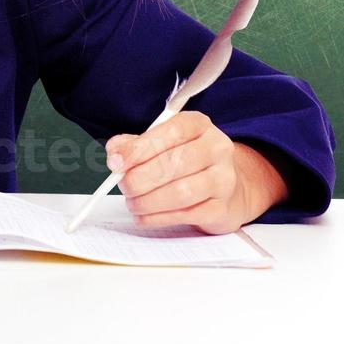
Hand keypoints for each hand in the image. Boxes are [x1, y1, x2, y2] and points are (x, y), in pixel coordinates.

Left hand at [106, 111, 286, 233]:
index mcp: (199, 125)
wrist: (228, 188)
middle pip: (173, 164)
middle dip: (140, 179)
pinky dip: (158, 218)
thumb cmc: (187, 163)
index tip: (116, 163)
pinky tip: (144, 217)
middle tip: (124, 187)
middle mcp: (217, 148)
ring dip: (148, 202)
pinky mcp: (222, 207)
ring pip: (180, 192)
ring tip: (133, 204)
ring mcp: (224, 179)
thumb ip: (136, 145)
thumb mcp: (163, 145)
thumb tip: (115, 153)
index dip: (139, 149)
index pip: (170, 132)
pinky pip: (186, 215)